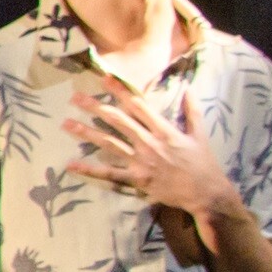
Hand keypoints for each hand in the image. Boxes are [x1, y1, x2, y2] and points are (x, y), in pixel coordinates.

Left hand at [63, 78, 236, 237]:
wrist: (205, 193)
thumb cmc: (203, 164)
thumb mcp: (200, 135)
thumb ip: (192, 111)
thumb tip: (190, 89)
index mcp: (164, 130)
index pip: (138, 105)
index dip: (120, 91)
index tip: (104, 78)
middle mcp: (149, 143)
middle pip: (118, 121)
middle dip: (95, 107)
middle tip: (74, 97)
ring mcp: (141, 161)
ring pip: (109, 143)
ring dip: (86, 133)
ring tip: (66, 123)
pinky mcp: (136, 179)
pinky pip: (109, 173)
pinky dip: (89, 169)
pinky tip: (71, 164)